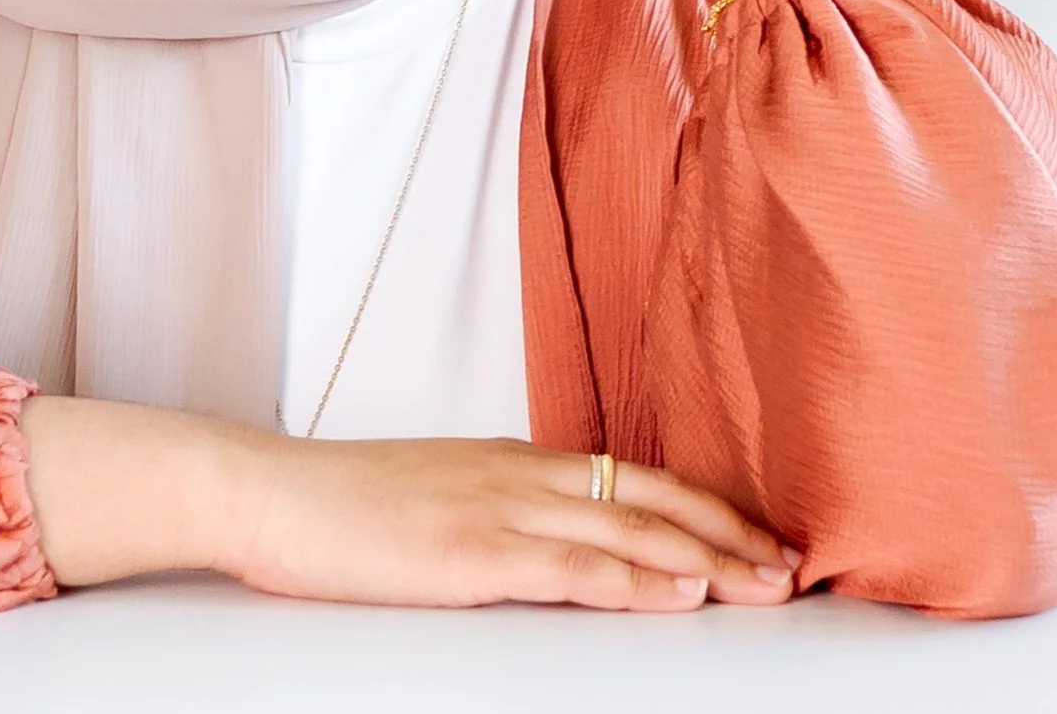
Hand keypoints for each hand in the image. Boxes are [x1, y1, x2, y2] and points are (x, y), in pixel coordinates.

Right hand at [221, 433, 800, 611]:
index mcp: (510, 462)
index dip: (702, 508)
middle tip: (790, 565)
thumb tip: (549, 544)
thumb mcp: (434, 498)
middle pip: (648, 499)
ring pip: (627, 529)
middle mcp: (518, 476)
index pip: (630, 479)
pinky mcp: (471, 552)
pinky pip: (572, 565)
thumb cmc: (339, 507)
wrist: (266, 495)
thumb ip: (496, 513)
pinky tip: (679, 593)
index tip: (755, 535)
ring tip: (765, 584)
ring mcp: (497, 510)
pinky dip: (635, 578)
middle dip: (728, 532)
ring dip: (706, 558)